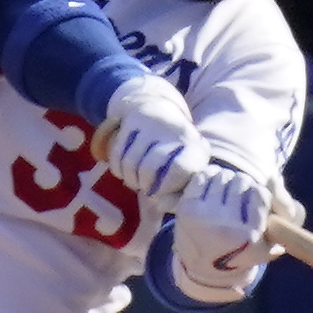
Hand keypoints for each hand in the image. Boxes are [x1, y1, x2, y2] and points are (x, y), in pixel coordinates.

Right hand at [101, 73, 208, 202]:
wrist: (160, 107)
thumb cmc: (176, 154)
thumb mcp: (187, 171)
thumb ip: (179, 194)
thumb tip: (160, 204)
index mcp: (195, 147)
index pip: (180, 169)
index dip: (168, 186)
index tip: (163, 191)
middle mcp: (175, 131)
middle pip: (149, 169)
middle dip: (145, 185)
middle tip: (147, 187)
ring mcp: (153, 124)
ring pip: (130, 163)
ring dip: (130, 179)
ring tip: (137, 180)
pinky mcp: (132, 121)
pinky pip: (117, 155)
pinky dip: (118, 169)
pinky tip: (127, 171)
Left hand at [173, 166, 276, 298]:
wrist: (205, 269)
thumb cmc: (241, 253)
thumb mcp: (268, 245)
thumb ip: (283, 219)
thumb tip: (277, 184)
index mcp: (250, 237)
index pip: (260, 194)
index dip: (258, 191)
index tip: (254, 196)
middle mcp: (227, 227)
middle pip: (241, 181)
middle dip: (242, 183)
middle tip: (238, 191)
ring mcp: (205, 217)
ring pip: (223, 176)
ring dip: (226, 178)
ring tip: (225, 188)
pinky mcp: (186, 210)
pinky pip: (203, 177)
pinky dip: (209, 176)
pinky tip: (212, 184)